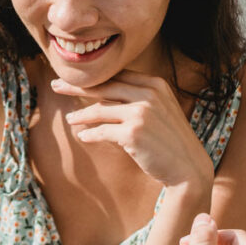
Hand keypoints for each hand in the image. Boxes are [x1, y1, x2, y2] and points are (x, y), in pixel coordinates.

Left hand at [52, 71, 214, 187]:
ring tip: (70, 119)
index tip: (73, 77)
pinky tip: (84, 136)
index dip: (94, 77)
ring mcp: (141, 113)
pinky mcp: (133, 133)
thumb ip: (138, 97)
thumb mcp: (160, 110)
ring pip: (100, 110)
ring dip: (81, 115)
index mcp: (155, 84)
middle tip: (56, 85)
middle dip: (77, 86)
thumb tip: (106, 93)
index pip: (117, 76)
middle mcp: (148, 95)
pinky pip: (102, 131)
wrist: (189, 168)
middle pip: (104, 87)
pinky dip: (90, 134)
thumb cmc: (170, 140)